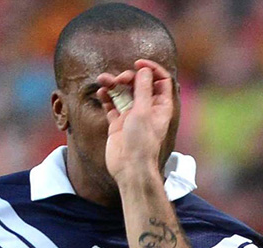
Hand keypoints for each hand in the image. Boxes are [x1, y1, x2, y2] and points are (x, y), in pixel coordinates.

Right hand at [97, 59, 174, 189]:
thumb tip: (144, 70)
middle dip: (128, 77)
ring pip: (123, 93)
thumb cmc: (141, 142)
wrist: (129, 168)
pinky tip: (101, 92)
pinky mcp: (118, 123)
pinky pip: (111, 105)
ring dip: (113, 84)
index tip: (138, 64)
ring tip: (103, 80)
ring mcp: (132, 116)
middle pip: (139, 84)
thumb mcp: (143, 111)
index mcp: (160, 106)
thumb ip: (143, 89)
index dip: (151, 69)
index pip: (160, 80)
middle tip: (119, 79)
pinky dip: (106, 97)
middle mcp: (147, 109)